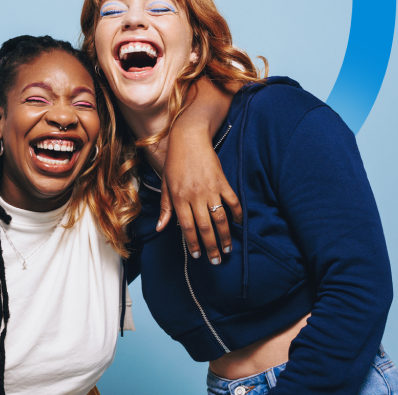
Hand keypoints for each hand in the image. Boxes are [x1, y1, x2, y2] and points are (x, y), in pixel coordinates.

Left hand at [157, 127, 241, 264]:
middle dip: (211, 246)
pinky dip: (236, 214)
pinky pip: (232, 201)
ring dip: (225, 235)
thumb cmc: (175, 162)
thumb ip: (165, 207)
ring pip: (220, 218)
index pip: (187, 227)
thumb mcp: (165, 184)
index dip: (193, 243)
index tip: (198, 255)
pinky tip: (237, 224)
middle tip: (216, 260)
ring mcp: (210, 189)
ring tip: (228, 248)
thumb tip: (160, 228)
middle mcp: (195, 196)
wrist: (189, 138)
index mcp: (179, 198)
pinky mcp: (223, 181)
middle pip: (205, 227)